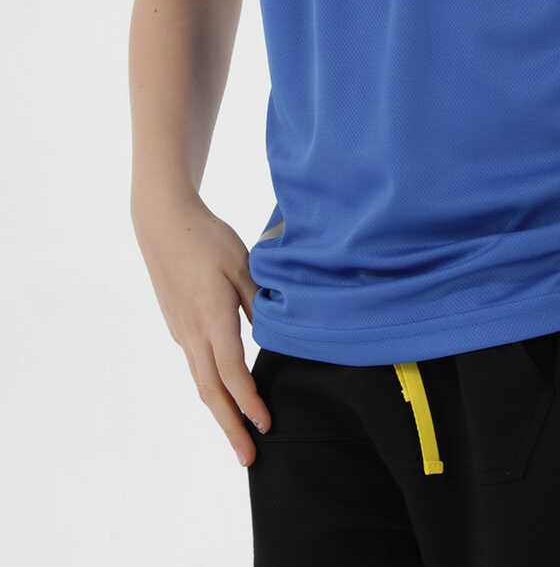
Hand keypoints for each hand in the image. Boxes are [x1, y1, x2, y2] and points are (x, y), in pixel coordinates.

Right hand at [132, 192, 269, 467]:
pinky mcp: (178, 325)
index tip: (266, 424)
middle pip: (211, 390)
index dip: (249, 402)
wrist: (163, 223)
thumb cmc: (208, 238)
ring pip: (201, 381)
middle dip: (230, 427)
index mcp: (212, 318)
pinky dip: (212, 386)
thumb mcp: (243, 265)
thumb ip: (259, 301)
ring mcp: (181, 330)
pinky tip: (225, 392)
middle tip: (248, 458)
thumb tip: (276, 333)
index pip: (232, 372)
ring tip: (238, 435)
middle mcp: (192, 332)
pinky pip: (197, 364)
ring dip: (220, 411)